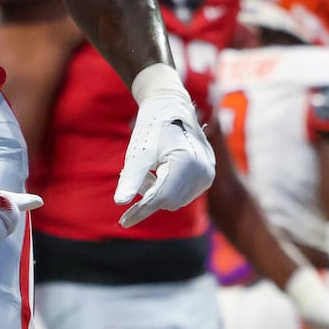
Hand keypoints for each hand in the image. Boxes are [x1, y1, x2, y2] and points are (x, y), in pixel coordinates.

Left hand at [114, 87, 214, 226]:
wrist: (172, 106)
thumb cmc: (152, 127)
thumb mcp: (138, 152)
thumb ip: (131, 178)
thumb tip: (120, 202)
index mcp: (187, 164)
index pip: (160, 198)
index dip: (140, 211)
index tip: (123, 222)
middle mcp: (203, 172)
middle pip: (168, 201)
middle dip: (148, 192)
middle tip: (134, 171)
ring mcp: (208, 175)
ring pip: (175, 199)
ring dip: (157, 190)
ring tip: (149, 167)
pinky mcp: (207, 176)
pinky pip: (183, 193)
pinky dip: (167, 186)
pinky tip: (160, 168)